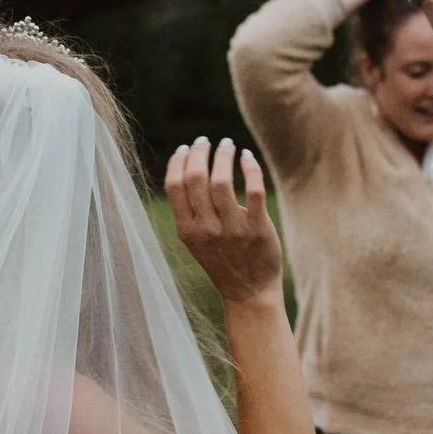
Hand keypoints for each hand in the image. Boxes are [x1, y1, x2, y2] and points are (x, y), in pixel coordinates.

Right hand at [168, 137, 282, 308]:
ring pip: (222, 181)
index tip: (186, 147)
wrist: (249, 292)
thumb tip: (189, 169)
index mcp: (187, 230)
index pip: (175, 186)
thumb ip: (190, 211)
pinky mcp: (257, 229)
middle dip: (200, 153)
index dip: (178, 161)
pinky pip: (253, 190)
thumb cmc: (221, 260)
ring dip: (224, 156)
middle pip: (196, 178)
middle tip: (205, 141)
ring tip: (227, 145)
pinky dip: (250, 168)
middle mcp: (206, 229)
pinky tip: (247, 157)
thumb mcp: (195, 240)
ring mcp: (232, 230)